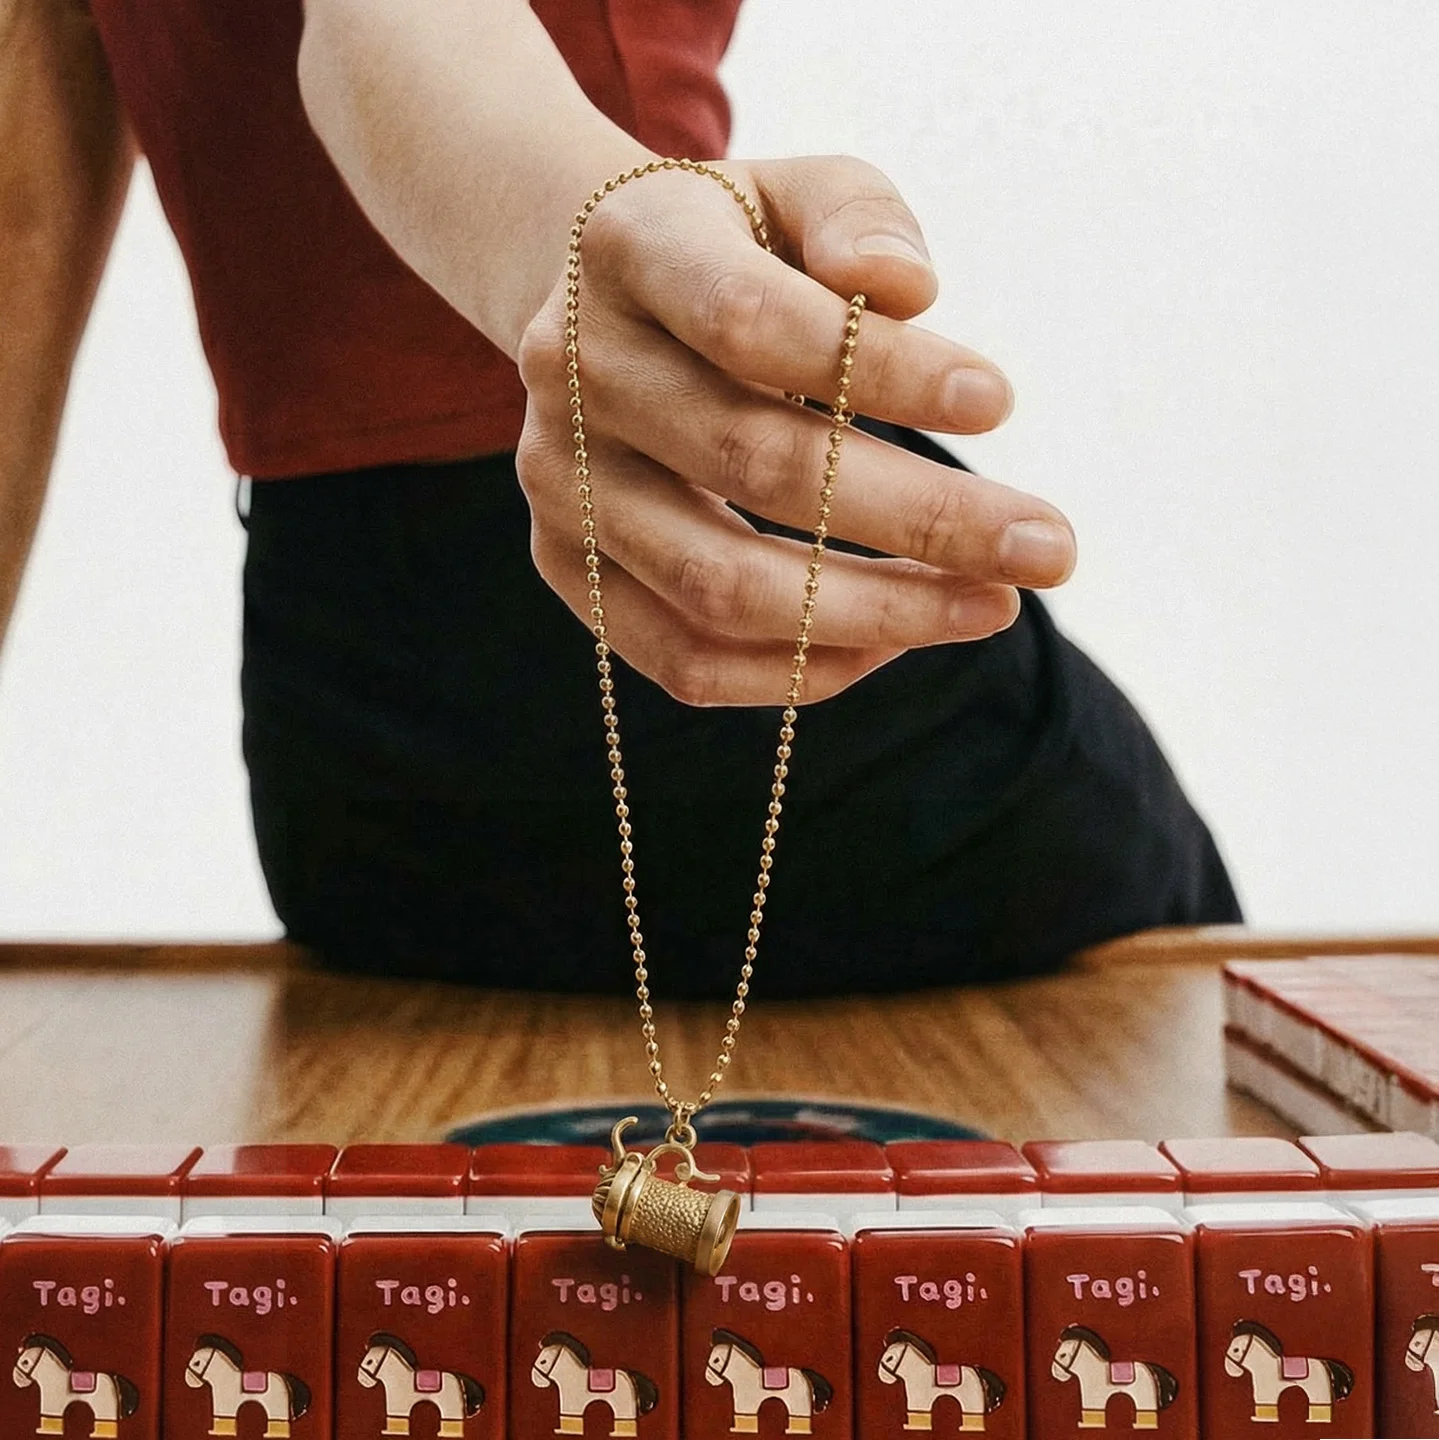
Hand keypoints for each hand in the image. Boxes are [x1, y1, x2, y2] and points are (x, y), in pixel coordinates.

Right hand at [515, 155, 1075, 705]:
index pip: (753, 322)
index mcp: (629, 250)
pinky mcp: (567, 568)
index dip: (882, 371)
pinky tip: (889, 642)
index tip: (1002, 404)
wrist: (597, 305)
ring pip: (718, 586)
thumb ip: (857, 217)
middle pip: (751, 465)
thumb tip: (908, 291)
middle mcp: (574, 372)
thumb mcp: (793, 191)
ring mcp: (560, 485)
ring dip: (874, 614)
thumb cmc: (730, 247)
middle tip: (1049, 550)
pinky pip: (682, 658)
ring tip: (990, 606)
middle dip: (920, 519)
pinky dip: (795, 671)